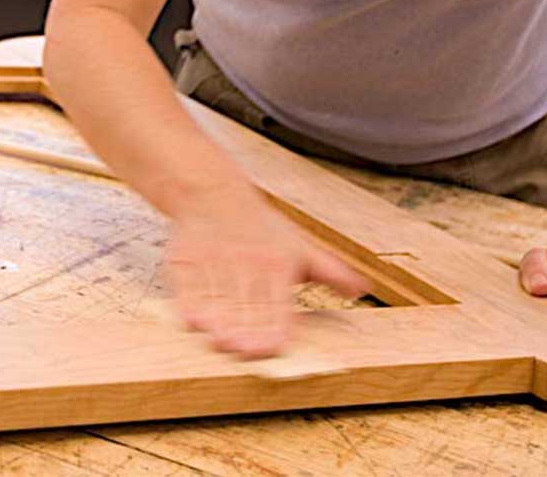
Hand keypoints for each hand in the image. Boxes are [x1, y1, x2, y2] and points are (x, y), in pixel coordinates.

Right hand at [165, 184, 370, 358]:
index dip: (276, 325)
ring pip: (217, 298)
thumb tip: (361, 290)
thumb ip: (330, 272)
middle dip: (247, 329)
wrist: (212, 193)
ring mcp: (213, 260)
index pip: (277, 301)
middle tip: (247, 352)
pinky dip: (189, 303)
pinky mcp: (185, 260)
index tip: (275, 346)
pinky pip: (187, 286)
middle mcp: (246, 261)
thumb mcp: (300, 246)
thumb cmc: (260, 227)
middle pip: (246, 303)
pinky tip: (194, 322)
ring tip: (222, 342)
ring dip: (219, 321)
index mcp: (276, 261)